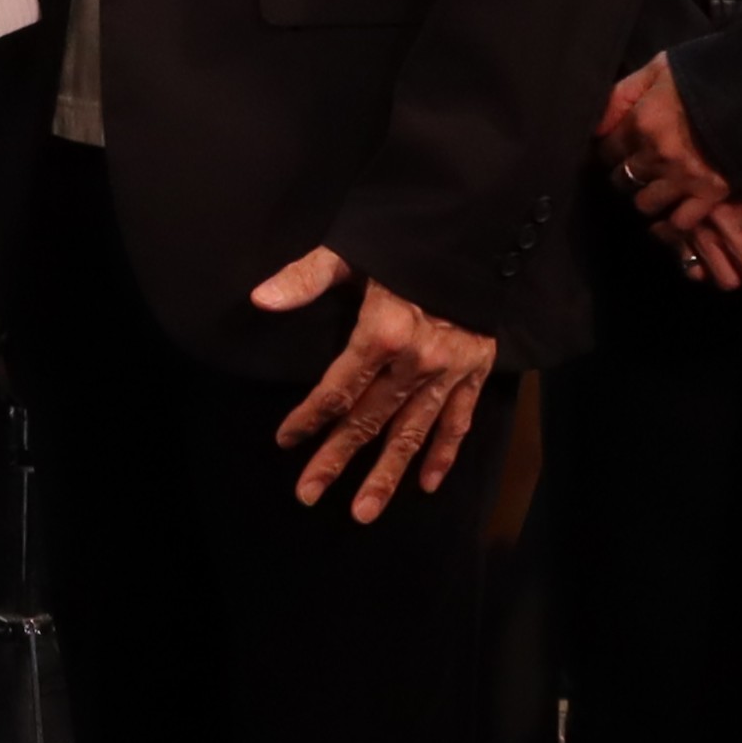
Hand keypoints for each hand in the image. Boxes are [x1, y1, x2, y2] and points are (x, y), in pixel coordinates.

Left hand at [257, 252, 497, 521]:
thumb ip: (306, 277)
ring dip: (388, 475)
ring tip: (364, 512)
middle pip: (368, 421)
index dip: (308, 417)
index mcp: (382, 333)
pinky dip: (444, 454)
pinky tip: (428, 484)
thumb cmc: (408, 239)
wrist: (482, 231)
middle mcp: (416, 362)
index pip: (336, 389)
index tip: (285, 440)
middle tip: (308, 494)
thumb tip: (260, 299)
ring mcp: (449, 372)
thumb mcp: (353, 251)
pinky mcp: (476, 371)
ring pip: (413, 433)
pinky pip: (458, 421)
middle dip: (336, 459)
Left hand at [596, 55, 735, 223]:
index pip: (605, 150)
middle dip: (624, 174)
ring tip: (653, 190)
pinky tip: (665, 221)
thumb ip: (621, 95)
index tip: (615, 150)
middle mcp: (656, 155)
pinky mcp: (710, 193)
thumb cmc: (707, 72)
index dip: (608, 151)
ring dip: (645, 197)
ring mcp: (683, 177)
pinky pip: (679, 223)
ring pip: (644, 204)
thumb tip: (595, 125)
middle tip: (634, 169)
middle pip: (621, 179)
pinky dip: (669, 226)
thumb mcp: (657, 69)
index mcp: (640, 122)